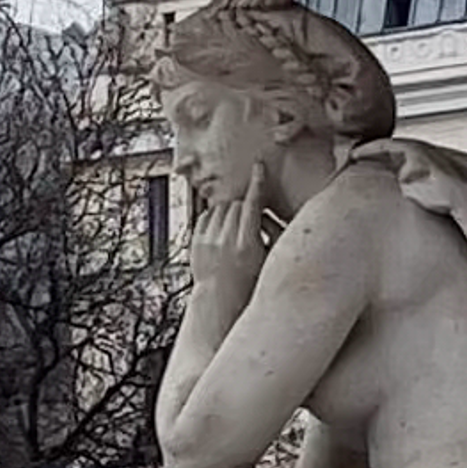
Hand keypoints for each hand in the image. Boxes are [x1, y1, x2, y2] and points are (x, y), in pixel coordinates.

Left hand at [183, 168, 274, 308]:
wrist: (219, 299)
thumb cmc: (249, 282)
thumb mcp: (267, 258)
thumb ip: (270, 233)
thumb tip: (270, 211)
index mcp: (247, 244)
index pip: (252, 204)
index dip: (257, 184)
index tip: (258, 168)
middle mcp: (225, 240)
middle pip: (236, 204)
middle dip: (243, 206)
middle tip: (249, 218)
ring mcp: (208, 241)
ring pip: (220, 208)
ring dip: (229, 211)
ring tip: (235, 226)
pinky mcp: (195, 242)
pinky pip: (206, 215)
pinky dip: (215, 216)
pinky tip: (222, 228)